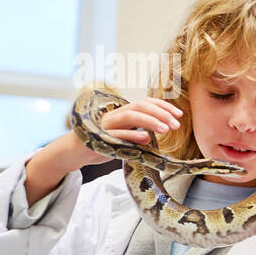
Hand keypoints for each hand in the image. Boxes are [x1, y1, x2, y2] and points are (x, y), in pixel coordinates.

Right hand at [25, 97, 183, 203]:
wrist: (76, 151)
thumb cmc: (104, 143)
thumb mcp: (125, 136)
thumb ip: (140, 131)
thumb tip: (160, 130)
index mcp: (123, 113)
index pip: (145, 103)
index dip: (162, 106)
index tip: (179, 115)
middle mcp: (116, 115)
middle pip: (140, 107)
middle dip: (160, 113)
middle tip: (176, 124)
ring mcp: (107, 125)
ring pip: (131, 116)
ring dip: (150, 121)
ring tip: (166, 129)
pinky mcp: (100, 137)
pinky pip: (117, 134)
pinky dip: (132, 135)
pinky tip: (146, 139)